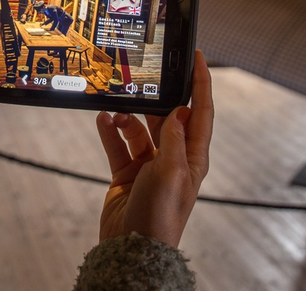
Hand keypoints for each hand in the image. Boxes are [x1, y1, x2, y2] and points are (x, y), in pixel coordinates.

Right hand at [95, 50, 213, 247]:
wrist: (131, 248)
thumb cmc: (159, 217)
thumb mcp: (172, 173)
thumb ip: (175, 139)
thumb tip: (182, 111)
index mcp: (192, 157)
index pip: (200, 112)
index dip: (201, 83)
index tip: (198, 57)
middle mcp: (173, 157)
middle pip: (167, 116)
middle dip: (155, 97)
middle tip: (143, 76)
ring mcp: (149, 164)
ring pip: (138, 127)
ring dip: (127, 117)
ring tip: (116, 109)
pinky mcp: (127, 172)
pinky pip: (118, 144)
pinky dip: (110, 131)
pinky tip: (103, 121)